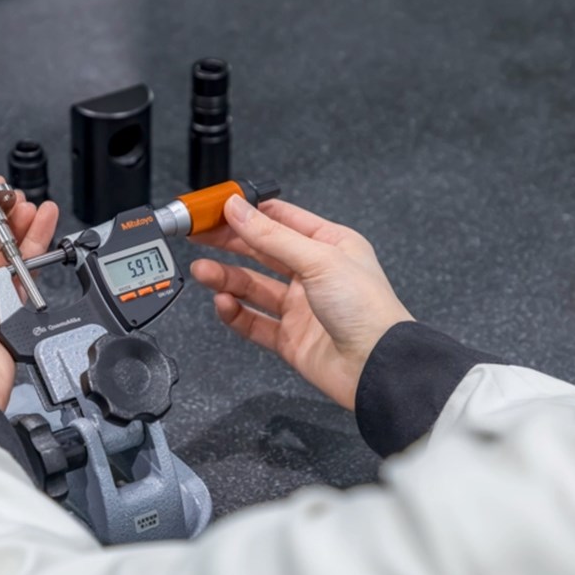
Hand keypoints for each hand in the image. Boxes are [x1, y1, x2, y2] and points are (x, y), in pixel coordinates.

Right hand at [190, 195, 412, 409]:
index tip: (216, 208)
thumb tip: (238, 210)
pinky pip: (252, 322)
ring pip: (252, 286)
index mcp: (329, 244)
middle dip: (227, 243)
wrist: (377, 367)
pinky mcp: (289, 338)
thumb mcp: (318, 259)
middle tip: (197, 237)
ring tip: (202, 272)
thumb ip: (271, 236)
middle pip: (260, 251)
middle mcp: (314, 273)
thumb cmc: (368, 309)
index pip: (279, 218)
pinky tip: (224, 303)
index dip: (246, 212)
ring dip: (225, 278)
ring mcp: (300, 307)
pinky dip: (234, 313)